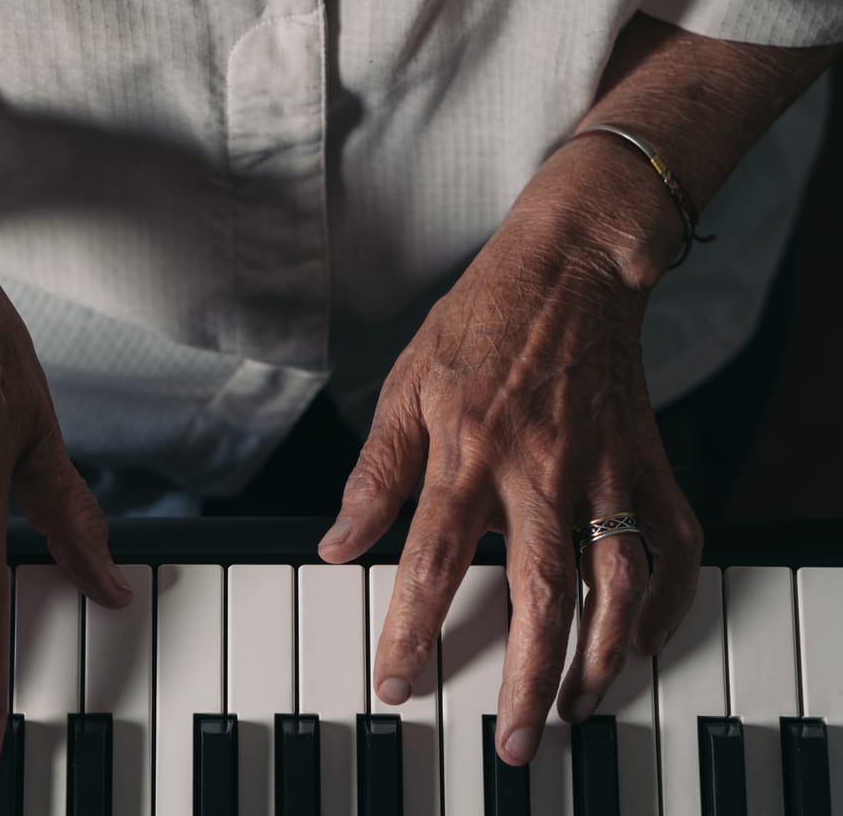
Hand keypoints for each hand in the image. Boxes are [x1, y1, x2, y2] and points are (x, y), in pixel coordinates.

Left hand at [319, 183, 702, 764]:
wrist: (567, 271)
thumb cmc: (478, 326)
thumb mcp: (403, 389)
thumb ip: (374, 474)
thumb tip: (339, 545)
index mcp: (468, 453)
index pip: (433, 563)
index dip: (411, 632)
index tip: (396, 683)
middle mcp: (540, 470)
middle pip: (538, 593)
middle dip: (525, 677)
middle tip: (512, 741)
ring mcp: (604, 471)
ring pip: (615, 583)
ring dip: (599, 657)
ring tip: (576, 708)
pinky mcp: (648, 464)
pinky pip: (673, 547)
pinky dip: (666, 602)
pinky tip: (642, 641)